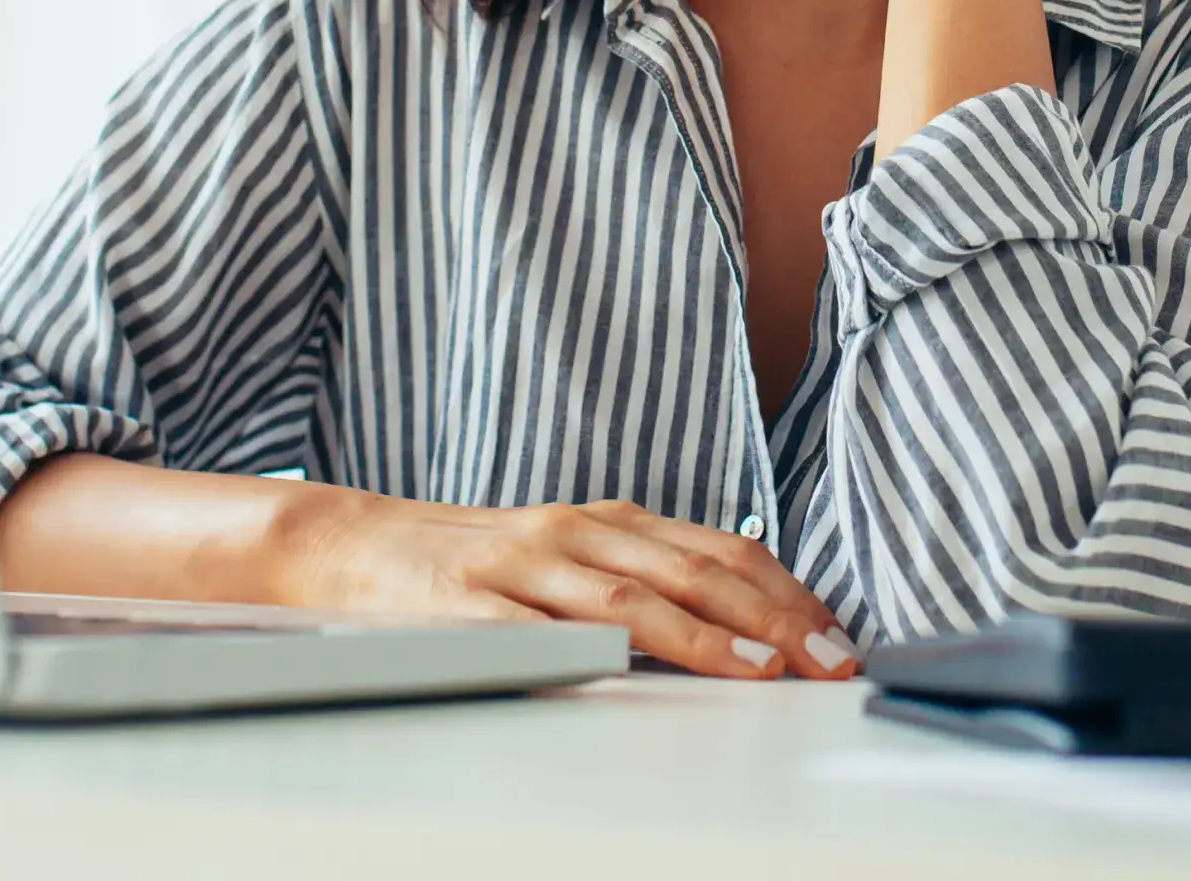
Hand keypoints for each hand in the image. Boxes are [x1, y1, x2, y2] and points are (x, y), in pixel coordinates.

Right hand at [285, 490, 858, 679]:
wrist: (353, 545)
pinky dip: (597, 647)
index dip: (786, 591)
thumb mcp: (568, 559)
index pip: (719, 550)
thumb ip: (640, 580)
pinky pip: (541, 629)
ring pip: (631, 597)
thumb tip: (737, 625)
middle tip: (830, 660)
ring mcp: (525, 566)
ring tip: (765, 669)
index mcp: (608, 522)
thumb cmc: (474, 564)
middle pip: (693, 570)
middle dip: (774, 617)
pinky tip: (638, 669)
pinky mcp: (470, 606)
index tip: (837, 636)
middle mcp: (577, 533)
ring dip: (707, 635)